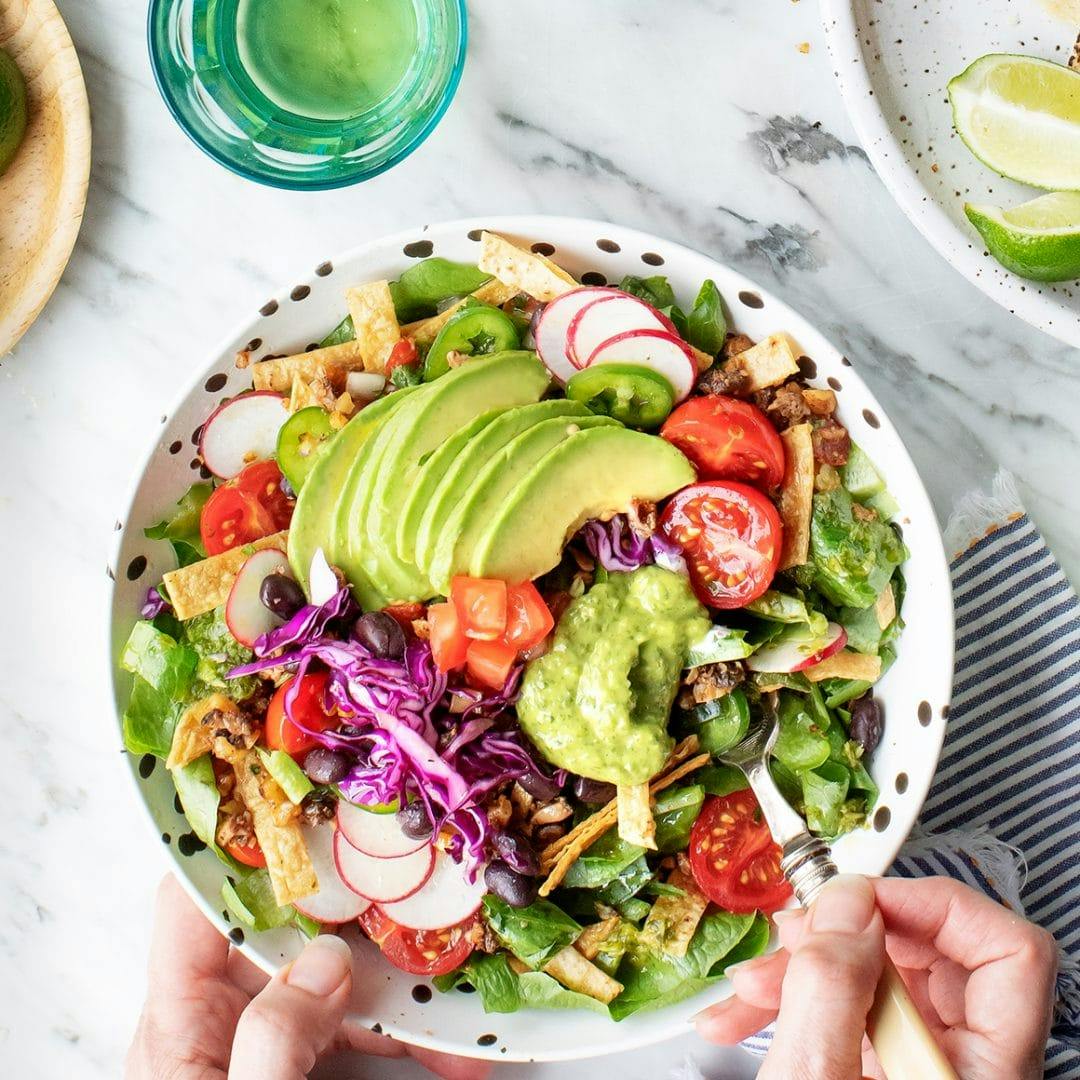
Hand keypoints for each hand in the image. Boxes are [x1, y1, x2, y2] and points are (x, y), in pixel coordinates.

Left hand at [126, 875, 488, 1079]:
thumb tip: (328, 962)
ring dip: (415, 984)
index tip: (311, 802)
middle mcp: (226, 1016)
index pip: (194, 901)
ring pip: (348, 981)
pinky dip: (422, 1040)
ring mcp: (277, 1042)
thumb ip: (271, 1041)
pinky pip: (372, 1034)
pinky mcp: (317, 1070)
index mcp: (181, 1018)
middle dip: (369, 910)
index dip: (241, 841)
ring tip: (477, 990)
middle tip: (432, 886)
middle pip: (293, 929)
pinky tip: (474, 1056)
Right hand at [695, 874, 1057, 1079]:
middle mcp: (968, 1073)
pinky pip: (856, 1015)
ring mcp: (925, 1076)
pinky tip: (750, 1016)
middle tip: (793, 939)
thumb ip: (833, 987)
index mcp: (983, 1077)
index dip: (935, 907)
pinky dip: (802, 1002)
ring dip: (808, 969)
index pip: (1008, 953)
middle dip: (848, 936)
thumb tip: (849, 903)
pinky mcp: (888, 1079)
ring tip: (750, 990)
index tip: (862, 902)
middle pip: (936, 958)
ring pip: (885, 982)